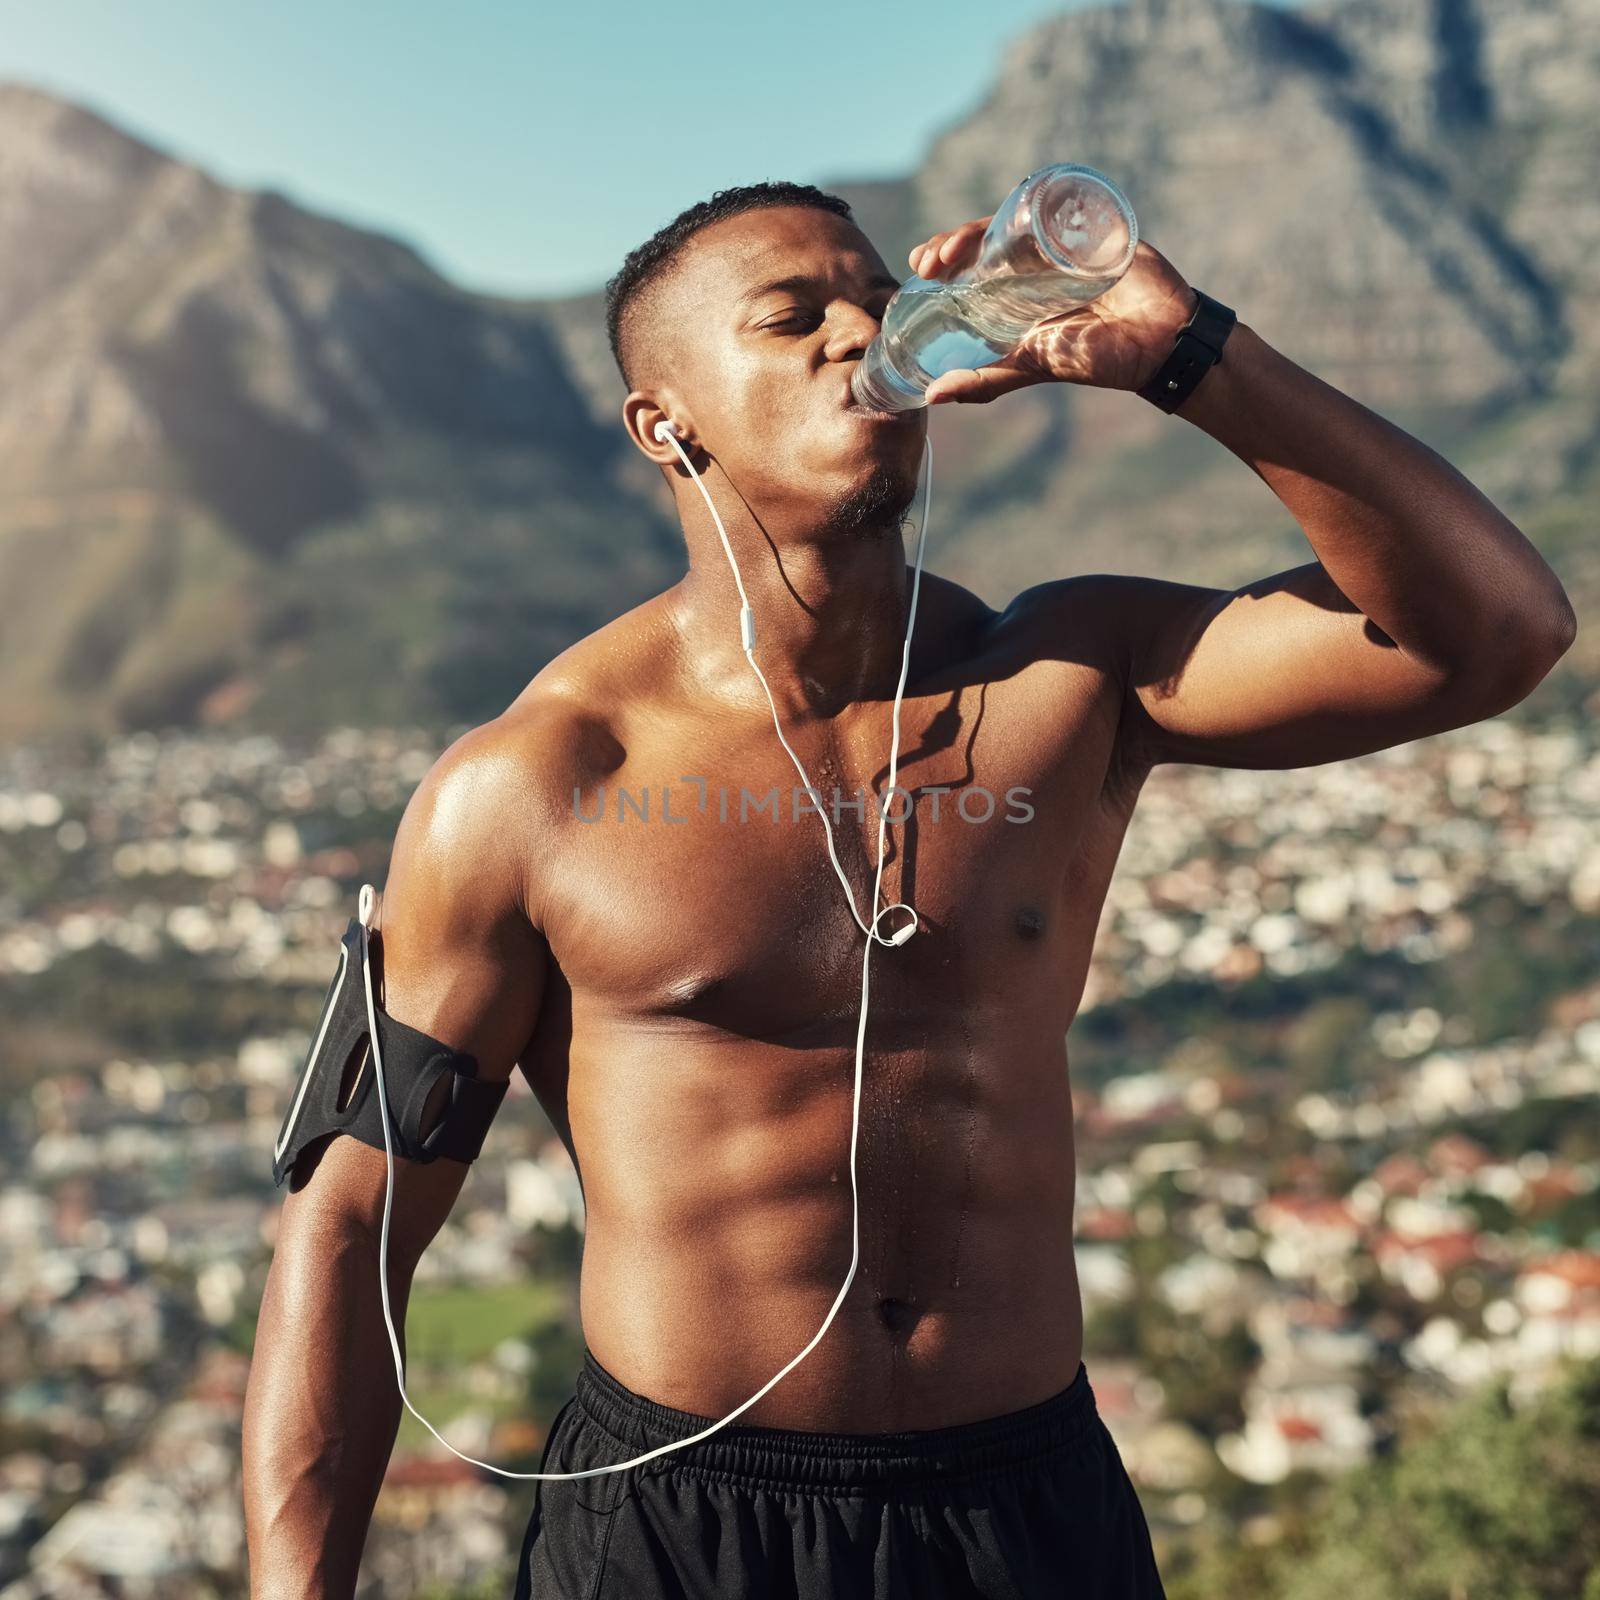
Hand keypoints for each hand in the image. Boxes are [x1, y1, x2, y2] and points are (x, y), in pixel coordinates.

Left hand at [907, 217, 1197, 404]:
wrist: (1161, 346)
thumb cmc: (1100, 358)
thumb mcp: (1032, 367)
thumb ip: (984, 379)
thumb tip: (930, 395)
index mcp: (1019, 289)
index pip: (972, 264)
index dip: (944, 259)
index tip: (920, 269)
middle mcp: (1036, 261)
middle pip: (986, 237)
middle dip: (952, 243)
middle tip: (930, 262)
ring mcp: (1065, 242)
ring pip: (1013, 219)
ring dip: (977, 230)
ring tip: (952, 250)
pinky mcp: (1095, 227)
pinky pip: (1062, 204)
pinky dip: (1035, 204)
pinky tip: (1009, 217)